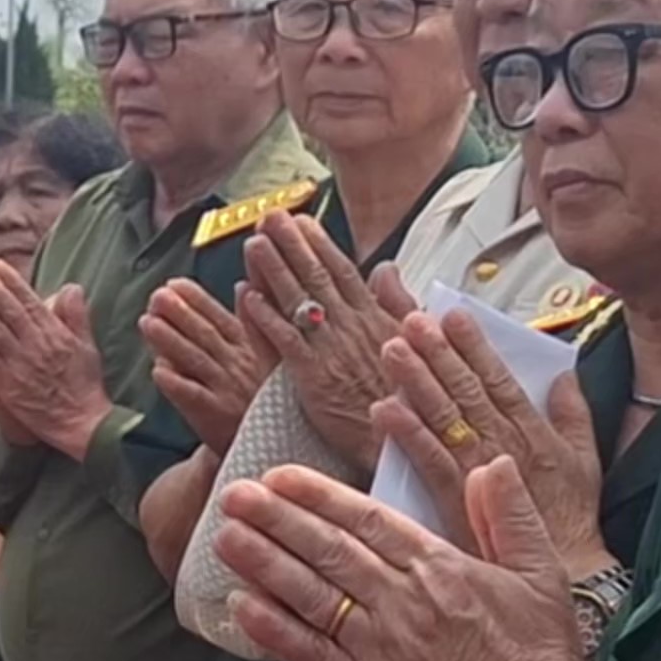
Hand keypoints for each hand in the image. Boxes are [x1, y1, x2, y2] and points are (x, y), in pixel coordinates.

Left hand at [0, 258, 113, 458]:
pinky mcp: (6, 385)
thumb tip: (71, 287)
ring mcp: (18, 364)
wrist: (82, 423)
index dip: (6, 278)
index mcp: (53, 332)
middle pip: (4, 308)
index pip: (26, 298)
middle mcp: (34, 344)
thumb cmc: (85, 385)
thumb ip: (76, 315)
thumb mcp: (87, 345)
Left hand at [141, 279, 271, 448]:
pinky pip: (192, 396)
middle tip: (156, 296)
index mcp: (249, 349)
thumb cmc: (262, 396)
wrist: (269, 446)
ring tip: (147, 322)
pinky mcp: (215, 416)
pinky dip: (175, 382)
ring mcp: (225, 391)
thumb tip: (243, 286)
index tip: (174, 284)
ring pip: (195, 360)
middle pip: (204, 335)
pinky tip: (157, 369)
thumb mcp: (270, 355)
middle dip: (179, 313)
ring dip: (169, 340)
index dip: (196, 300)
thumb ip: (254, 322)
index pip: (219, 318)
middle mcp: (237, 367)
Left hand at [211, 455, 589, 660]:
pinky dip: (273, 630)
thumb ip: (510, 516)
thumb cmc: (539, 656)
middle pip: (328, 552)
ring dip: (264, 564)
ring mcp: (379, 651)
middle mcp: (403, 605)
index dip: (319, 496)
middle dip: (276, 519)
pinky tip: (241, 605)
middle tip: (235, 495)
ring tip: (226, 536)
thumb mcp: (542, 574)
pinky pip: (310, 656)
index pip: (367, 521)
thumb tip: (492, 464)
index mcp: (442, 570)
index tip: (281, 476)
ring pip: (311, 597)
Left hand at [236, 214, 412, 475]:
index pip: (342, 272)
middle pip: (317, 278)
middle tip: (269, 217)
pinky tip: (248, 297)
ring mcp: (331, 352)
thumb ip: (396, 302)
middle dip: (292, 245)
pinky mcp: (313, 379)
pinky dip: (268, 318)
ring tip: (254, 244)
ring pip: (299, 303)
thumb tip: (387, 268)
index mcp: (373, 319)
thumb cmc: (405, 397)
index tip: (300, 221)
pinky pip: (287, 343)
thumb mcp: (411, 342)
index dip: (319, 244)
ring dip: (275, 271)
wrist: (402, 442)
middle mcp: (351, 329)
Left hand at [373, 310, 608, 577]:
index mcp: (535, 435)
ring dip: (417, 382)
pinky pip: (428, 466)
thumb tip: (564, 373)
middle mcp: (505, 450)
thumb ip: (575, 415)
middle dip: (438, 353)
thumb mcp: (587, 462)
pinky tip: (385, 410)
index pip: (500, 381)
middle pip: (466, 393)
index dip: (475, 346)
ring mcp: (478, 479)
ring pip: (444, 421)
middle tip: (412, 319)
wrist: (566, 579)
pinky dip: (407, 437)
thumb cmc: (573, 523)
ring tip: (393, 348)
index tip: (453, 314)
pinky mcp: (455, 509)